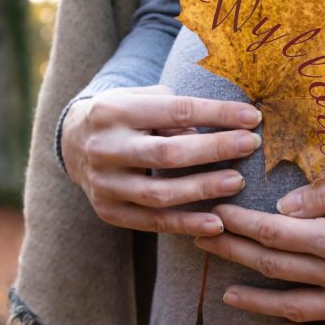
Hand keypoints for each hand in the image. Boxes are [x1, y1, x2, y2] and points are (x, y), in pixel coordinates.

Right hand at [61, 85, 261, 235]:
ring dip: (204, 189)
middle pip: (168, 153)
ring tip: (237, 182)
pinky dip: (187, 225)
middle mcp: (104, 148)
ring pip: (160, 193)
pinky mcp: (108, 211)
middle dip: (215, 149)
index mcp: (114, 111)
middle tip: (250, 145)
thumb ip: (175, 111)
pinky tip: (218, 224)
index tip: (252, 117)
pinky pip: (153, 223)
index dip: (217, 114)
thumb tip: (220, 127)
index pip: (175, 111)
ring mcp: (104, 183)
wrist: (73, 143)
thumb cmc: (124, 117)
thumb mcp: (141, 99)